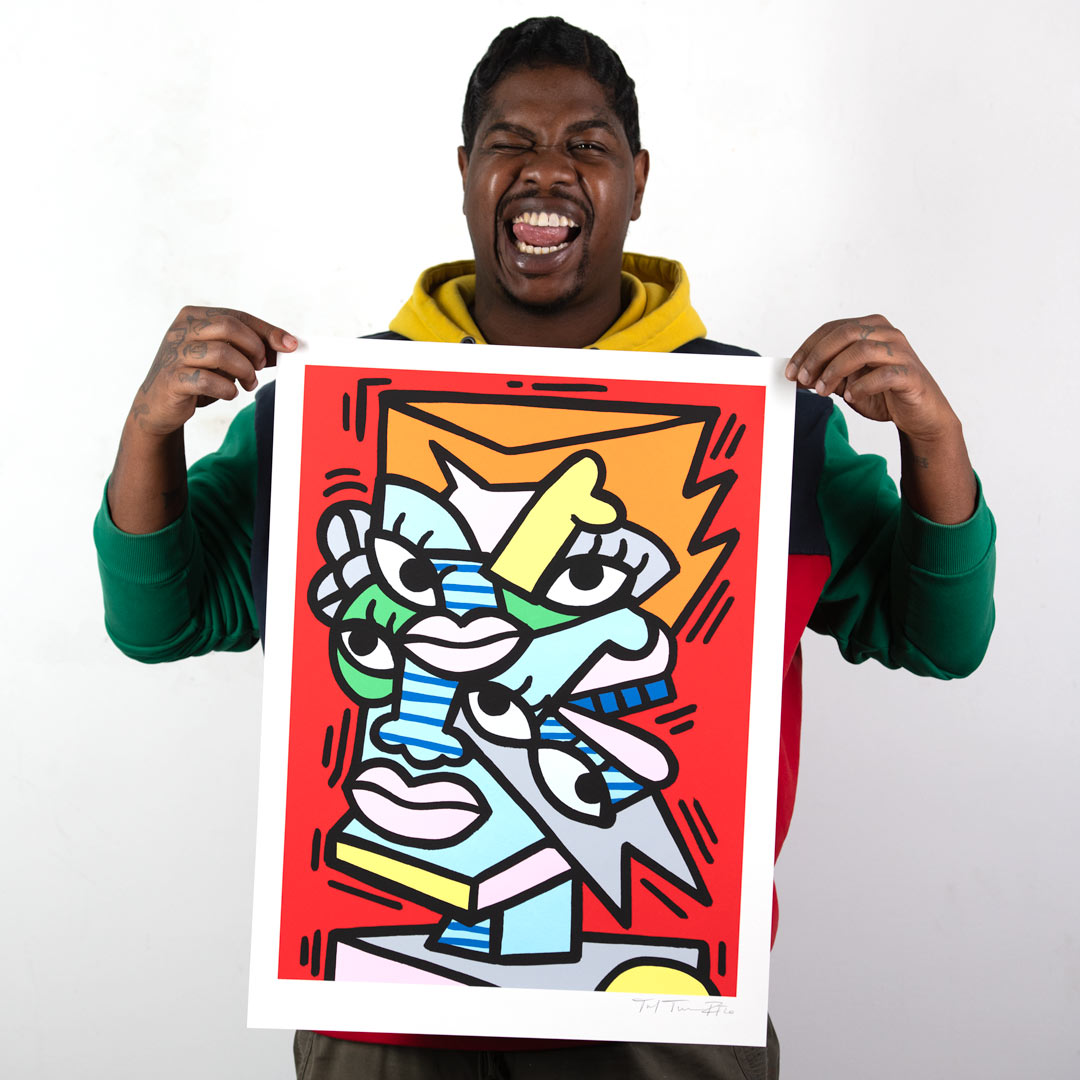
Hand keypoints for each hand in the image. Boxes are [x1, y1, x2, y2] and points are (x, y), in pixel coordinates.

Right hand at [132, 306, 297, 437]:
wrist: (159, 405)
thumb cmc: (198, 377)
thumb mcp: (225, 359)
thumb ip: (250, 349)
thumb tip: (287, 345)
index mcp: (194, 317)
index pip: (238, 316)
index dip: (267, 330)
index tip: (290, 345)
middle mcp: (181, 330)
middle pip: (229, 327)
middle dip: (254, 348)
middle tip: (259, 367)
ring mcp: (174, 354)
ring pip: (220, 352)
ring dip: (244, 371)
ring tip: (248, 383)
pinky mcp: (172, 379)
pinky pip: (206, 380)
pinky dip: (226, 388)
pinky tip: (230, 393)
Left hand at [786, 315, 976, 523]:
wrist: (920, 415)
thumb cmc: (884, 393)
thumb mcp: (847, 382)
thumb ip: (826, 374)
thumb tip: (796, 375)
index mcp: (871, 328)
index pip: (833, 328)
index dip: (808, 348)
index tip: (790, 371)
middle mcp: (887, 334)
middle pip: (846, 333)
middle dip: (818, 356)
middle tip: (802, 379)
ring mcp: (902, 353)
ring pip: (863, 349)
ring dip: (835, 370)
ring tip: (823, 390)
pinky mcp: (912, 375)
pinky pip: (885, 374)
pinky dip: (863, 386)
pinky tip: (852, 397)